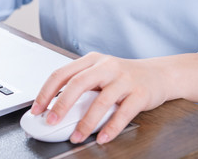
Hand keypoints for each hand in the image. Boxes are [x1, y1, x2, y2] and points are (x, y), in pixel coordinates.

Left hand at [30, 52, 174, 144]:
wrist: (159, 74)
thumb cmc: (123, 76)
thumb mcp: (99, 73)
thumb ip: (80, 85)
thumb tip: (54, 108)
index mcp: (91, 60)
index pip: (62, 73)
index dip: (46, 92)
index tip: (37, 109)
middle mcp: (106, 66)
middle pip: (78, 83)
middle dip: (61, 105)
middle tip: (51, 121)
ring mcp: (124, 79)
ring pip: (101, 101)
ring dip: (85, 122)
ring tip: (76, 136)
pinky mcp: (140, 93)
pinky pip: (123, 113)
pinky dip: (110, 128)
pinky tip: (102, 138)